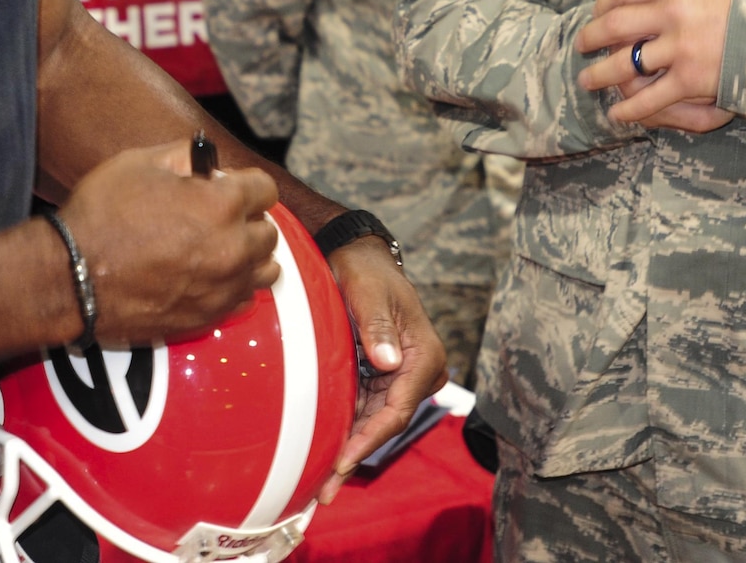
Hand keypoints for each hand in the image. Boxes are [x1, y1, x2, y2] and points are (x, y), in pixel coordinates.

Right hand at [57, 140, 278, 343]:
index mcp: (221, 204)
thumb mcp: (139, 163)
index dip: (244, 183)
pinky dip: (235, 287)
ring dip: (250, 256)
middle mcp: (233, 248)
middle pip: (268, 231)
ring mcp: (223, 288)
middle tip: (217, 217)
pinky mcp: (208, 318)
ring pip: (266, 270)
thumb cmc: (101, 215)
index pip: (265, 189)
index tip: (225, 187)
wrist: (71, 278)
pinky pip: (244, 300)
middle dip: (248, 219)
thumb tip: (208, 162)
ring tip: (220, 249)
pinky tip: (209, 277)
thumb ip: (185, 156)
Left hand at [317, 237, 445, 503]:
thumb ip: (377, 325)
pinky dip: (348, 430)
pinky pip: (365, 409)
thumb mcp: (368, 292)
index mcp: (422, 354)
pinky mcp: (382, 376)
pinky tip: (326, 453)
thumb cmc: (365, 270)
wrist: (358, 255)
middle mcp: (417, 370)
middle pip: (386, 423)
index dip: (369, 438)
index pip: (396, 409)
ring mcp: (400, 375)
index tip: (342, 461)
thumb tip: (387, 362)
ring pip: (375, 421)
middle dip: (356, 455)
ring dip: (350, 449)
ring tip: (322, 485)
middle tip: (326, 490)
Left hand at [575, 0, 737, 131]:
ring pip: (623, 64)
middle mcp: (672, 14)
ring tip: (587, 81)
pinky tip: (618, 115)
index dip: (602, 3)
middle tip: (582, 46)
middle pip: (614, 25)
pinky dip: (629, 109)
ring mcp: (680, 48)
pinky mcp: (690, 80)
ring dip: (600, 75)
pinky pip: (649, 98)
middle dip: (591, 38)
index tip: (596, 13)